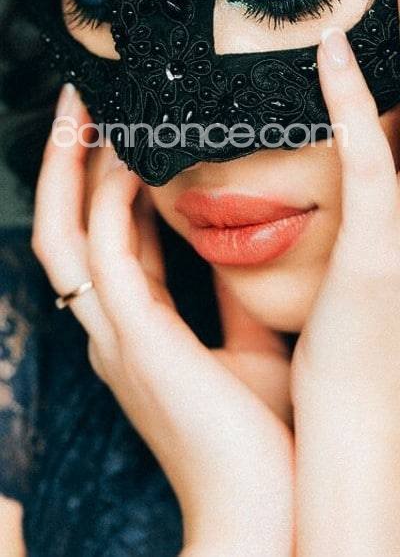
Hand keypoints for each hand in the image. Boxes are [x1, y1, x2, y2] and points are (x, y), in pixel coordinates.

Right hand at [31, 85, 293, 556]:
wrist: (259, 509)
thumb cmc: (253, 436)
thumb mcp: (244, 347)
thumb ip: (232, 298)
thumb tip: (241, 247)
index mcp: (137, 329)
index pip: (106, 241)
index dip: (105, 185)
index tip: (123, 133)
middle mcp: (112, 327)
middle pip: (63, 229)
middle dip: (65, 164)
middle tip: (81, 102)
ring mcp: (115, 334)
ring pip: (63, 233)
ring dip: (71, 167)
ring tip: (89, 108)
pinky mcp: (136, 339)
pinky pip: (104, 251)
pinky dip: (107, 199)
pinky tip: (126, 157)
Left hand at [291, 0, 399, 555]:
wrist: (349, 434)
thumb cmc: (334, 367)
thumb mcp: (319, 289)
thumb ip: (298, 241)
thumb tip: (249, 212)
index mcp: (380, 227)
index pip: (376, 141)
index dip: (362, 93)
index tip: (339, 42)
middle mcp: (396, 222)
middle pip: (393, 127)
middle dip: (381, 72)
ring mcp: (396, 234)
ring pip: (387, 132)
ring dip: (366, 77)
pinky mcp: (381, 252)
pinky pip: (370, 164)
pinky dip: (352, 106)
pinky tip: (332, 54)